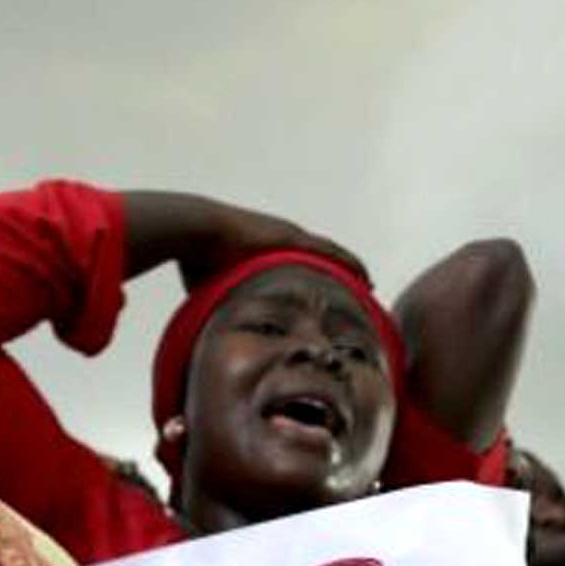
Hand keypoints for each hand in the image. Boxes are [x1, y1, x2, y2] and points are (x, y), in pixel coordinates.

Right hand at [182, 201, 367, 287]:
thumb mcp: (211, 288)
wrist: (195, 232)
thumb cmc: (196, 259)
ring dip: (350, 271)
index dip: (315, 279)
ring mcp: (289, 238)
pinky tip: (366, 278)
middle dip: (340, 274)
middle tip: (358, 291)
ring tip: (369, 287)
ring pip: (330, 256)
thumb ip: (217, 305)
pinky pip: (330, 254)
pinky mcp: (293, 239)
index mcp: (265, 253)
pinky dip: (349, 265)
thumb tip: (206, 333)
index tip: (328, 294)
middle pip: (320, 260)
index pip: (297, 267)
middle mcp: (282, 242)